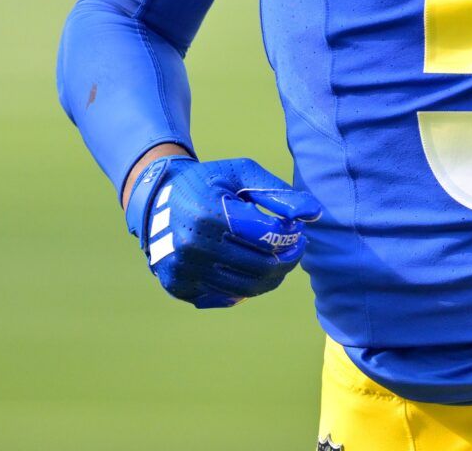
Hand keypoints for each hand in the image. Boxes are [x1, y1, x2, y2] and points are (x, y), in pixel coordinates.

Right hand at [123, 156, 321, 308]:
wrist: (158, 199)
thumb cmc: (208, 182)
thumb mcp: (241, 173)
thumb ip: (277, 193)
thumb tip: (313, 213)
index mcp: (209, 214)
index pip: (269, 237)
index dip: (292, 236)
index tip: (298, 230)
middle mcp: (194, 246)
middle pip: (261, 267)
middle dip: (287, 259)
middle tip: (295, 248)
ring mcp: (184, 271)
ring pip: (247, 288)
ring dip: (271, 276)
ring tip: (276, 259)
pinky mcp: (179, 287)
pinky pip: (226, 297)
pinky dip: (245, 286)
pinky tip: (249, 267)